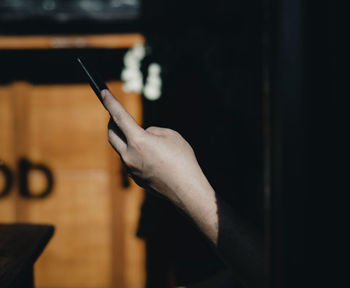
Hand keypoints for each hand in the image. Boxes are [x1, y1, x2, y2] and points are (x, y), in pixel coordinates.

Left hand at [101, 89, 206, 203]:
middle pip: (111, 134)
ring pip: (122, 149)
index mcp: (138, 141)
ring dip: (127, 140)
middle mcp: (129, 155)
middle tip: (116, 117)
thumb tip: (143, 135)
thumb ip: (152, 131)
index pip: (119, 116)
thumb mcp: (171, 135)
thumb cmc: (183, 159)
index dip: (110, 102)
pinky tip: (152, 159)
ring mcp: (131, 169)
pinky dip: (136, 155)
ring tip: (146, 141)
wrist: (187, 190)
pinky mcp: (136, 179)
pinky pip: (131, 162)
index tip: (102, 92)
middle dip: (112, 123)